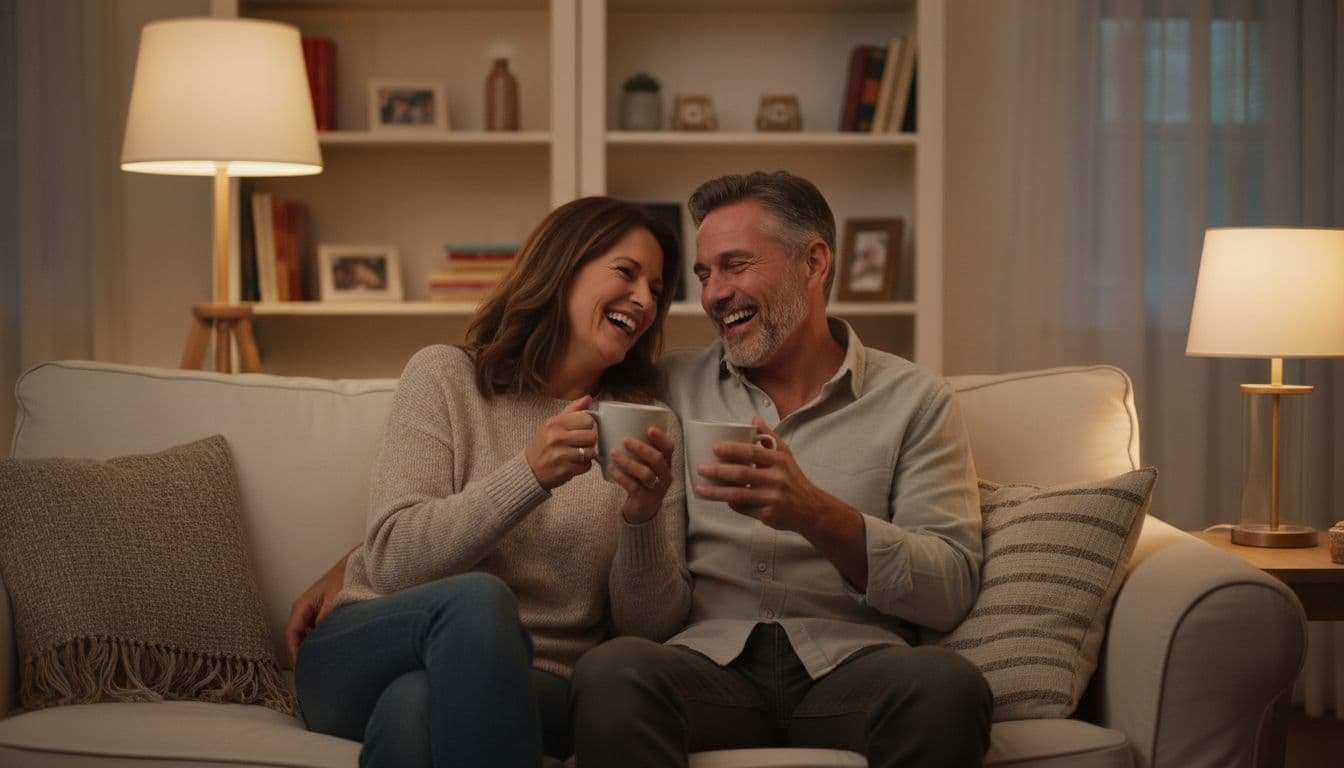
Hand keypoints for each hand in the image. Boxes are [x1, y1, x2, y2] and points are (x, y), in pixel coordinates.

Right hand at [284, 552, 349, 665]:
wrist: (354, 566)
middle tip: (308, 672)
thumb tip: (319, 637)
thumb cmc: (343, 578)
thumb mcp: (334, 598)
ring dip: (308, 649)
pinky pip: (313, 632)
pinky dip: (316, 642)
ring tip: (316, 665)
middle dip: (300, 654)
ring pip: (304, 635)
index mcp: (302, 606)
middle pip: (295, 637)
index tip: (301, 667)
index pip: (291, 634)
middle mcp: (302, 610)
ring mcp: (311, 612)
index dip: (294, 652)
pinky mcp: (319, 614)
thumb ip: (325, 617)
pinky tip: (325, 651)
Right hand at [525, 396, 598, 489]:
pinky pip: (587, 466)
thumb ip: (572, 410)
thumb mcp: (553, 423)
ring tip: (577, 454)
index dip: (587, 425)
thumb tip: (588, 398)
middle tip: (579, 443)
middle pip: (592, 435)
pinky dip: (583, 465)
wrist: (529, 469)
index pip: (587, 419)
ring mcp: (561, 455)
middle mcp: (557, 437)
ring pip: (591, 451)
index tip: (580, 429)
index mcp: (554, 422)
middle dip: (589, 440)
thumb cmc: (544, 444)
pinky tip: (574, 463)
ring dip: (587, 454)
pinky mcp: (565, 470)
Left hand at [609, 426, 674, 523]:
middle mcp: (665, 475)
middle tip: (625, 440)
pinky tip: (611, 468)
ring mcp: (656, 489)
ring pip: (646, 474)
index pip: (669, 448)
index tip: (650, 428)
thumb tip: (616, 423)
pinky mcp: (645, 500)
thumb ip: (638, 448)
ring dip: (629, 462)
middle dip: (642, 448)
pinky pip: (634, 487)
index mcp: (666, 463)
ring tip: (614, 453)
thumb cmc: (641, 479)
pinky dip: (621, 476)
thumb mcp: (644, 464)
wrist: (642, 508)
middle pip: (658, 460)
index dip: (661, 438)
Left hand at [693, 417, 826, 534]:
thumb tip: (754, 419)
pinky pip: (743, 508)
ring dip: (716, 492)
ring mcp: (772, 499)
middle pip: (742, 474)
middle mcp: (777, 479)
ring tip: (699, 489)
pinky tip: (720, 499)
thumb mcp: (786, 455)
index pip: (753, 452)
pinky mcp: (768, 515)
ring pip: (738, 495)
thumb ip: (769, 437)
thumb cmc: (793, 478)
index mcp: (780, 461)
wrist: (811, 509)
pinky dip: (730, 503)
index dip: (733, 449)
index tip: (715, 447)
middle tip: (700, 468)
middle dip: (718, 471)